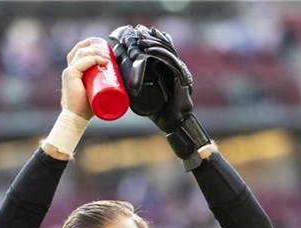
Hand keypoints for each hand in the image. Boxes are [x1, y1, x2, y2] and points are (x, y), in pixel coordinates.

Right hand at [61, 38, 110, 119]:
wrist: (77, 117)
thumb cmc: (86, 108)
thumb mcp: (97, 92)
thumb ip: (105, 87)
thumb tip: (124, 86)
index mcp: (74, 70)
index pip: (81, 50)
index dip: (93, 44)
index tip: (105, 47)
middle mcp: (70, 68)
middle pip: (82, 48)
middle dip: (96, 45)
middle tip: (109, 51)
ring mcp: (69, 71)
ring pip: (82, 53)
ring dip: (97, 51)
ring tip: (108, 56)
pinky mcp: (70, 75)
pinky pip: (81, 62)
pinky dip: (93, 59)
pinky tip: (104, 60)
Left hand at [110, 25, 209, 161]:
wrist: (174, 123)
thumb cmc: (159, 112)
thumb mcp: (144, 96)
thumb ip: (137, 88)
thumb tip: (118, 83)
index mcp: (168, 69)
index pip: (161, 49)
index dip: (151, 40)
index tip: (138, 33)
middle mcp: (176, 68)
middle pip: (164, 47)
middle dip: (151, 38)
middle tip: (138, 32)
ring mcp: (180, 72)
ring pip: (167, 52)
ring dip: (153, 44)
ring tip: (141, 39)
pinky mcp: (182, 78)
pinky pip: (171, 63)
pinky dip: (161, 55)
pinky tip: (150, 51)